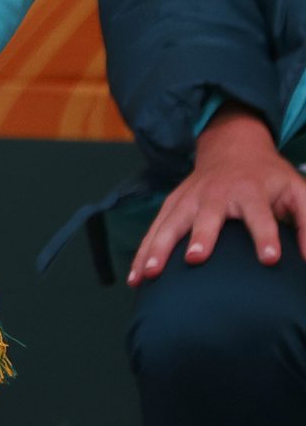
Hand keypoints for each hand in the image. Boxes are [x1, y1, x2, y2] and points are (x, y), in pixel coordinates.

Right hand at [129, 108, 305, 284]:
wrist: (232, 148)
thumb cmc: (269, 178)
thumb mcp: (298, 191)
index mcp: (250, 191)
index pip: (260, 214)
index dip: (265, 235)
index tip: (270, 258)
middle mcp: (215, 193)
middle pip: (206, 216)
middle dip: (200, 236)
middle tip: (196, 259)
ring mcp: (188, 198)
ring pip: (170, 223)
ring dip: (158, 247)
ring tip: (149, 275)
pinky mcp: (172, 204)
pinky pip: (154, 229)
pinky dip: (143, 251)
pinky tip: (136, 277)